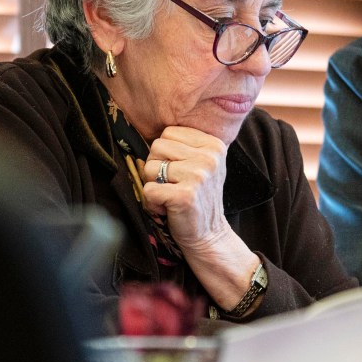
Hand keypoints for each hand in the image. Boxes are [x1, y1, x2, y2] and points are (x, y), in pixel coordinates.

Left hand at [142, 125, 260, 312]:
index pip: (168, 132)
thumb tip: (152, 127)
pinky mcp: (185, 195)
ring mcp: (198, 175)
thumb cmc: (199, 198)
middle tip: (173, 185)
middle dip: (156, 168)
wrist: (210, 235)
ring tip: (170, 196)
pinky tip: (167, 209)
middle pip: (156, 146)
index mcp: (214, 144)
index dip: (165, 154)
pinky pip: (148, 190)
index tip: (180, 171)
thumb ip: (185, 145)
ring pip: (149, 167)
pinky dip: (151, 203)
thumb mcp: (202, 164)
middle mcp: (209, 156)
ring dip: (153, 185)